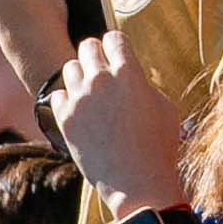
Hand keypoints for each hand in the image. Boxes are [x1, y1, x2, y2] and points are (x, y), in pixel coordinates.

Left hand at [50, 33, 186, 218]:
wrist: (137, 184)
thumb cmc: (158, 148)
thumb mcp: (164, 108)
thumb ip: (143, 85)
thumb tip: (130, 78)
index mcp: (129, 73)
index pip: (113, 38)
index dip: (116, 46)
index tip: (116, 54)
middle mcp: (101, 80)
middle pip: (88, 47)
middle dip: (96, 55)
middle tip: (100, 68)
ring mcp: (80, 99)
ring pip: (70, 68)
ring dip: (80, 75)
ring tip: (90, 91)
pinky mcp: (65, 119)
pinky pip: (58, 95)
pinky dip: (67, 99)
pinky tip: (79, 110)